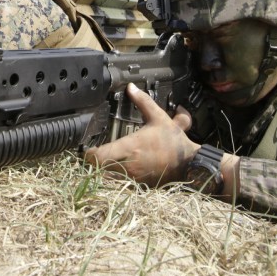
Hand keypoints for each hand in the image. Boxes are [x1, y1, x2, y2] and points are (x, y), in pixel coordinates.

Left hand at [85, 83, 199, 186]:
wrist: (189, 164)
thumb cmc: (173, 142)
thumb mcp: (159, 118)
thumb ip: (143, 102)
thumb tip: (131, 87)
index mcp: (130, 147)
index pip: (98, 156)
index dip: (89, 153)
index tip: (87, 149)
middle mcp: (128, 165)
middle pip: (98, 169)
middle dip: (92, 164)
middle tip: (90, 157)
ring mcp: (133, 179)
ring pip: (107, 181)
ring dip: (102, 174)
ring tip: (98, 167)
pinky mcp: (139, 187)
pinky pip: (119, 187)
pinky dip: (114, 182)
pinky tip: (113, 176)